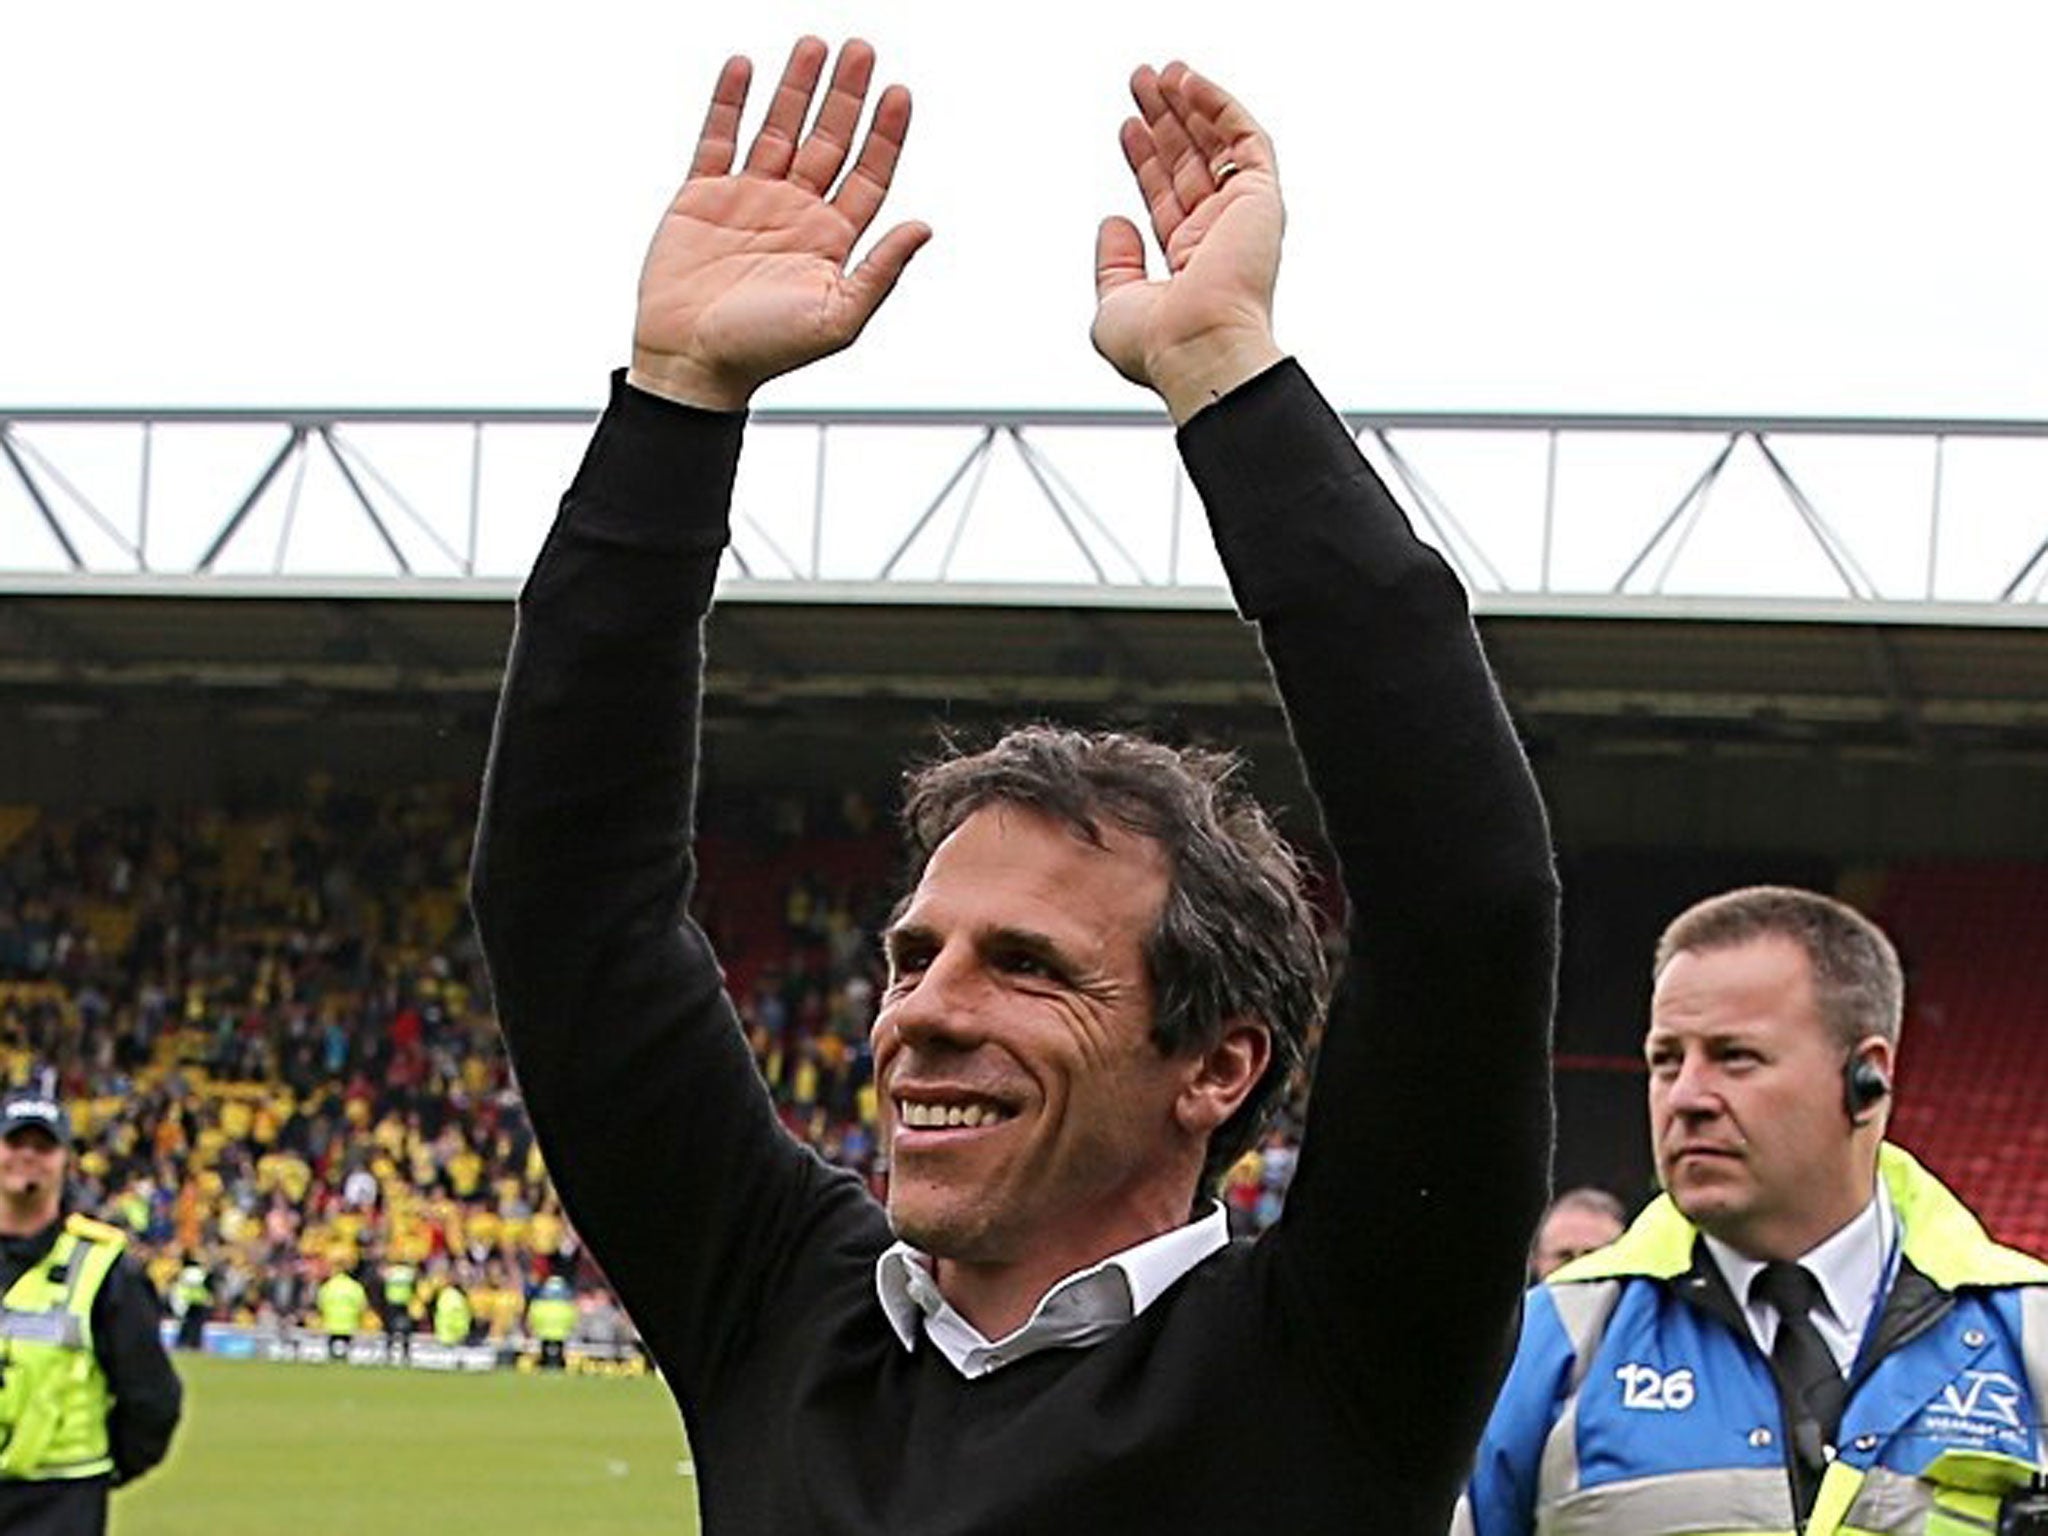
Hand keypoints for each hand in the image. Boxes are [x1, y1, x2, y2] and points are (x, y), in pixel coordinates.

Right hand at [629, 37, 930, 409]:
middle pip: (829, 140)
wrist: (692, 362)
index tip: (899, 93)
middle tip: (861, 50)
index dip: (885, 134)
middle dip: (845, 95)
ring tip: (814, 45)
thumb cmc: (765, 352)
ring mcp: (749, 199)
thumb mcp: (838, 318)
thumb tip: (924, 227)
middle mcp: (795, 212)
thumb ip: (882, 270)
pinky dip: (729, 101)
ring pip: (779, 128)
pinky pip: (718, 137)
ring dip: (796, 87)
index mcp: (831, 240)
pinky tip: (745, 67)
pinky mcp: (701, 195)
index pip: (868, 174)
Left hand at [1092, 64, 1285, 423]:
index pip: (1167, 196)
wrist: (1197, 349)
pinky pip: (1245, 138)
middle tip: (1143, 85)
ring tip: (1161, 74)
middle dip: (1166, 121)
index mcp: (1189, 265)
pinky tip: (1192, 83)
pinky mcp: (1260, 199)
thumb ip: (1113, 263)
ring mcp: (1241, 218)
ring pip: (1217, 145)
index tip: (1129, 126)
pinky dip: (1219, 106)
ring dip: (1190, 105)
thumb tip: (1114, 222)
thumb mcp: (1114, 305)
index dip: (1147, 159)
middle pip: (1190, 163)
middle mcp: (1217, 239)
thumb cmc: (1160, 347)